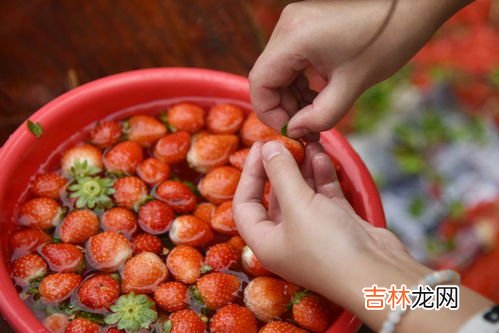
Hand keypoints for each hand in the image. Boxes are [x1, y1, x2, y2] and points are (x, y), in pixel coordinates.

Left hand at [233, 140, 416, 302]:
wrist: (378, 275)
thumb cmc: (328, 245)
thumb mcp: (298, 205)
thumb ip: (281, 173)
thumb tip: (267, 147)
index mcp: (266, 242)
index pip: (245, 205)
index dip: (249, 174)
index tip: (259, 146)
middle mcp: (286, 238)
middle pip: (275, 196)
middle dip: (279, 167)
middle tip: (285, 140)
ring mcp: (313, 232)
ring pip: (302, 193)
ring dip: (303, 168)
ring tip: (307, 142)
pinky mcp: (338, 225)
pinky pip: (324, 196)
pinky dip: (322, 177)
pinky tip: (322, 157)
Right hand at [249, 0, 470, 137]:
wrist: (412, 7)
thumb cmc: (387, 40)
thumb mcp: (351, 86)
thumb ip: (320, 116)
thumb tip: (296, 131)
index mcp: (293, 37)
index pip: (259, 83)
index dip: (270, 113)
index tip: (292, 130)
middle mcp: (286, 26)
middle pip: (266, 77)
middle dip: (283, 106)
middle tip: (306, 126)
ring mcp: (294, 23)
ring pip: (277, 70)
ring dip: (291, 95)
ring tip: (315, 112)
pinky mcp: (304, 25)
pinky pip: (289, 60)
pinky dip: (298, 81)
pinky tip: (317, 93)